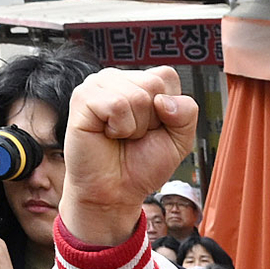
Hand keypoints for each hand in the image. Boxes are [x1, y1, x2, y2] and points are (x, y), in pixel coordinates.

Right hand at [59, 66, 199, 250]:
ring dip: (135, 126)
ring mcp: (98, 85)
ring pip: (137, 96)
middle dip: (152, 119)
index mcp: (139, 82)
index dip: (169, 110)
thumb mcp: (180, 140)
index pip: (167, 76)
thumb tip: (163, 100)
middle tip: (134, 135)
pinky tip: (108, 134)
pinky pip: (117, 105)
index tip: (153, 128)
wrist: (115, 191)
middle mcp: (118, 78)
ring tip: (121, 135)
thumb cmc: (141, 164)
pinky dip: (120, 127)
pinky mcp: (83, 98)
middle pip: (154, 84)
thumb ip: (187, 113)